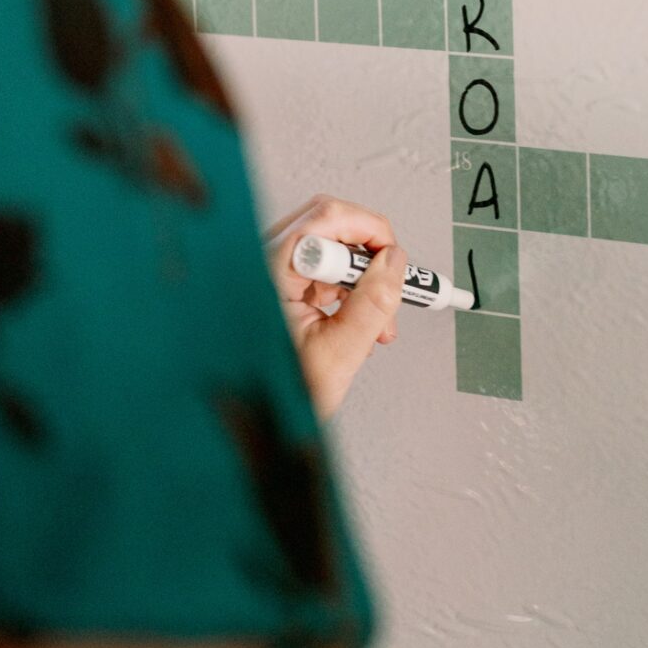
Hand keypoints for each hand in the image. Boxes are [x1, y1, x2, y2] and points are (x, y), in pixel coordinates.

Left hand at [265, 194, 405, 421]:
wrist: (253, 427)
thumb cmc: (274, 396)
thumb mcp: (336, 354)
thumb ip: (371, 305)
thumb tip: (394, 263)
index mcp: (269, 270)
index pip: (327, 219)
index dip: (369, 234)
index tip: (394, 262)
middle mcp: (264, 261)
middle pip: (328, 225)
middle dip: (368, 256)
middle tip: (391, 284)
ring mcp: (268, 270)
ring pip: (327, 246)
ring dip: (360, 277)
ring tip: (378, 320)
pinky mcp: (277, 284)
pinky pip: (319, 269)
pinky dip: (345, 289)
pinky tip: (358, 320)